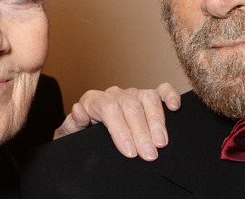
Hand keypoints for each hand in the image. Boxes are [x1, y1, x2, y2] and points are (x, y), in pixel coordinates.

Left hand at [53, 83, 179, 160]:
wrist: (86, 133)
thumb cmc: (80, 135)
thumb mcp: (70, 134)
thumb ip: (72, 123)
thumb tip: (79, 110)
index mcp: (93, 100)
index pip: (110, 110)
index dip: (121, 131)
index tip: (130, 152)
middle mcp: (114, 94)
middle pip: (131, 106)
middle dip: (141, 132)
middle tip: (149, 155)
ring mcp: (132, 94)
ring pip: (148, 97)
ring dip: (157, 120)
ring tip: (161, 142)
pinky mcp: (146, 97)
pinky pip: (161, 90)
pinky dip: (170, 95)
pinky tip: (174, 107)